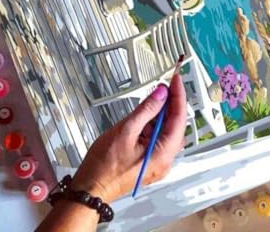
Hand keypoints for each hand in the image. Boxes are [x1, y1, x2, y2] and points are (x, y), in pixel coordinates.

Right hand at [71, 75, 186, 201]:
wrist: (89, 190)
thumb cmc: (104, 168)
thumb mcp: (126, 130)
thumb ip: (147, 110)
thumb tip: (161, 94)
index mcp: (163, 153)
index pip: (179, 118)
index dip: (178, 95)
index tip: (176, 80)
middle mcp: (165, 160)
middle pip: (176, 125)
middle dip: (171, 104)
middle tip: (164, 86)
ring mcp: (157, 162)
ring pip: (167, 131)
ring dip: (162, 114)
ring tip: (153, 98)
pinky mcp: (149, 162)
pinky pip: (158, 139)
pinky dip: (154, 125)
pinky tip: (146, 116)